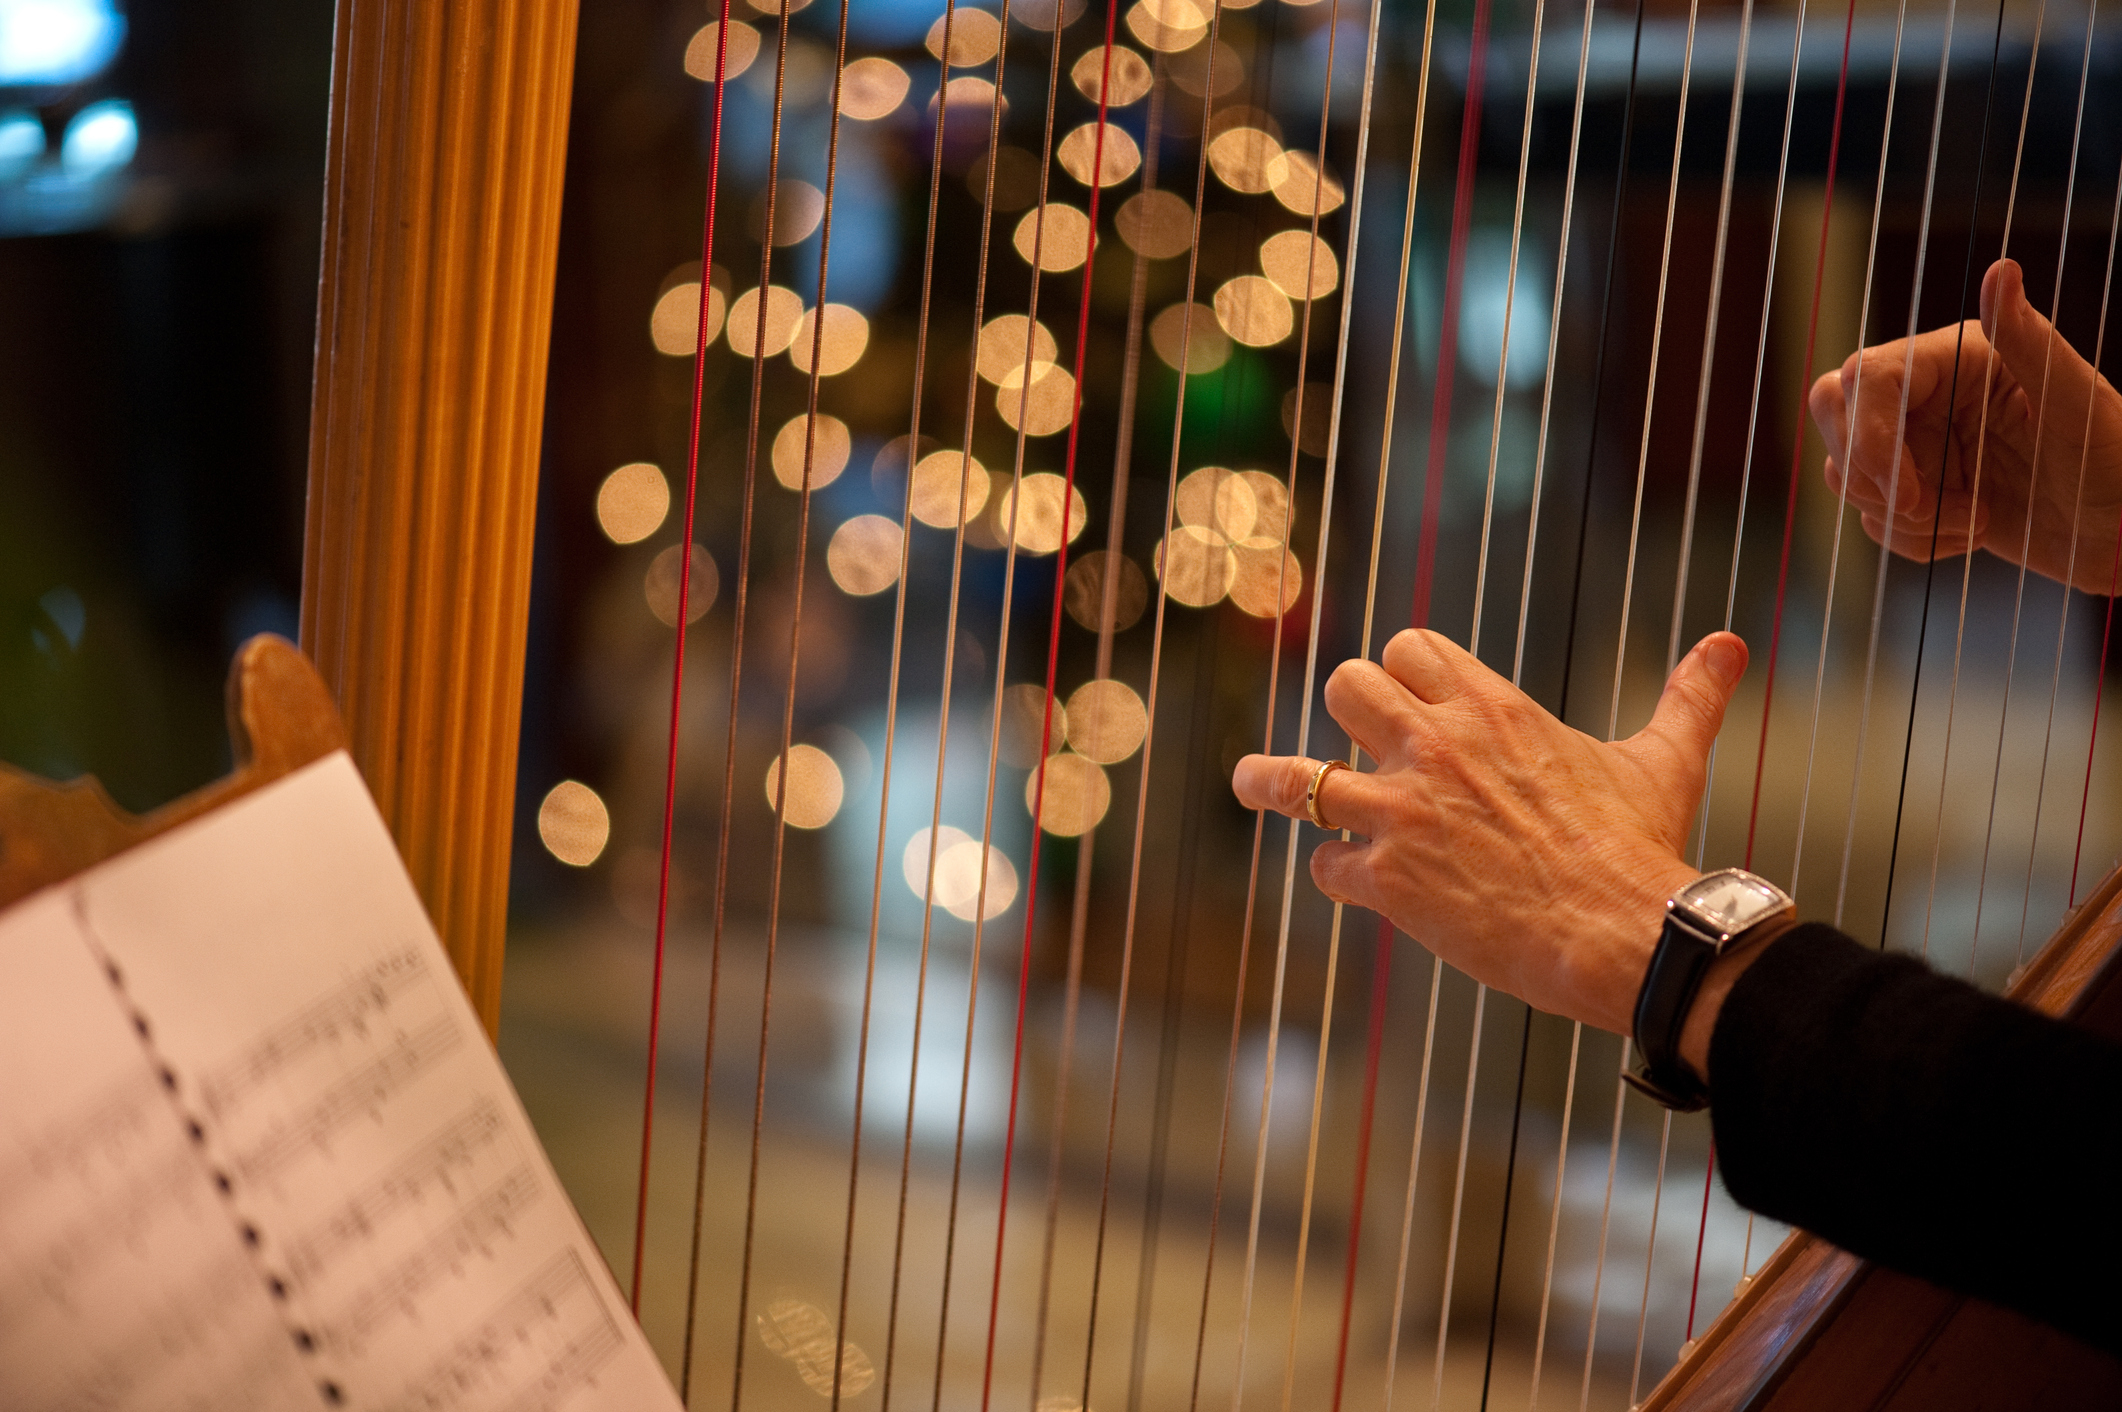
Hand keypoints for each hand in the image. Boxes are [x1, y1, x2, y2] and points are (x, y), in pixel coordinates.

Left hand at [1229, 629, 1746, 1038]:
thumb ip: (1689, 696)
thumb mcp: (1663, 758)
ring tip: (1248, 782)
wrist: (1632, 935)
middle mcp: (1436, 747)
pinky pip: (1326, 863)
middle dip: (1349, 715)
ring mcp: (1405, 814)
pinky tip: (1354, 885)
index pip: (1406, 646)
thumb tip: (1733, 644)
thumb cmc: (1644, 846)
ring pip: (1300, 776)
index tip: (1408, 699)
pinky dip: (1336, 873)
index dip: (1400, 670)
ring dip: (1271, 780)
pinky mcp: (1390, 882)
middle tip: (1360, 747)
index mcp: (1491, 707)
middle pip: (1345, 686)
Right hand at [1809, 258, 2121, 593]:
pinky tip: (1974, 534)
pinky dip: (1915, 542)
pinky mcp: (1916, 493)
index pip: (1868, 377)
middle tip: (1919, 508)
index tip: (1905, 493)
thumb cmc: (2112, 460)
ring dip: (1904, 516)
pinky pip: (1872, 519)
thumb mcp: (2073, 399)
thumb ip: (2027, 337)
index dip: (1869, 436)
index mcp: (1959, 357)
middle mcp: (1927, 395)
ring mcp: (1917, 445)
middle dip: (1866, 472)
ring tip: (1978, 519)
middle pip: (1834, 412)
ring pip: (1846, 473)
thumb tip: (2001, 270)